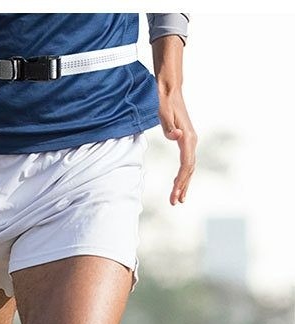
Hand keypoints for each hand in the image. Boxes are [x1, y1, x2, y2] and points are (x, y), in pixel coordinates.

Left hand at [159, 87, 196, 204]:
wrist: (170, 90)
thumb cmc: (164, 101)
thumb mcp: (163, 113)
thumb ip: (168, 126)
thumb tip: (176, 137)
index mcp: (187, 138)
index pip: (186, 165)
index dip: (181, 182)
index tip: (174, 195)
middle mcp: (192, 140)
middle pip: (189, 169)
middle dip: (182, 187)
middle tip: (175, 202)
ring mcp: (190, 140)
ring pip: (189, 167)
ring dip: (184, 183)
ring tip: (178, 198)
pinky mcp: (186, 139)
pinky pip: (186, 161)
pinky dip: (183, 174)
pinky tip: (179, 182)